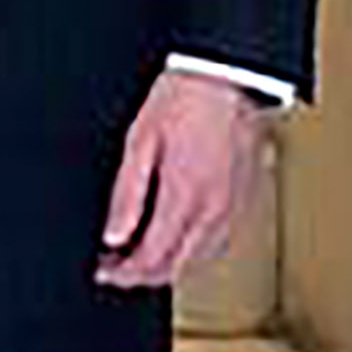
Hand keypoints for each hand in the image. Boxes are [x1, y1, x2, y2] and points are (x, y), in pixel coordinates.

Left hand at [98, 69, 273, 290]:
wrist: (229, 76)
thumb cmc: (185, 98)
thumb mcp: (140, 140)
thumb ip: (127, 194)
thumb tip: (114, 235)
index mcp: (185, 196)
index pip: (153, 258)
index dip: (124, 272)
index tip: (105, 270)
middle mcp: (214, 209)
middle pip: (176, 267)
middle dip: (142, 276)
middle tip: (117, 268)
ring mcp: (234, 207)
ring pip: (200, 260)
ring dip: (168, 267)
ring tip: (140, 257)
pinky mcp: (246, 200)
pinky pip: (219, 243)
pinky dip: (194, 253)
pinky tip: (177, 243)